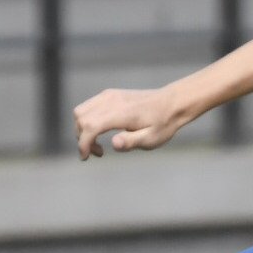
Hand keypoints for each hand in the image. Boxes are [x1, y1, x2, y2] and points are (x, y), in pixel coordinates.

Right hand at [74, 86, 188, 157]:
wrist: (171, 103)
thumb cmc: (163, 124)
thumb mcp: (152, 139)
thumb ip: (131, 142)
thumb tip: (114, 144)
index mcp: (121, 113)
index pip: (90, 126)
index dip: (83, 144)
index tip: (86, 158)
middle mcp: (111, 100)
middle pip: (81, 118)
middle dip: (82, 138)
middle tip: (98, 153)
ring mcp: (109, 95)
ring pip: (80, 111)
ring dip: (82, 129)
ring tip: (98, 144)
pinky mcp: (109, 94)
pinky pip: (88, 106)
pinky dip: (86, 120)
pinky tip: (100, 131)